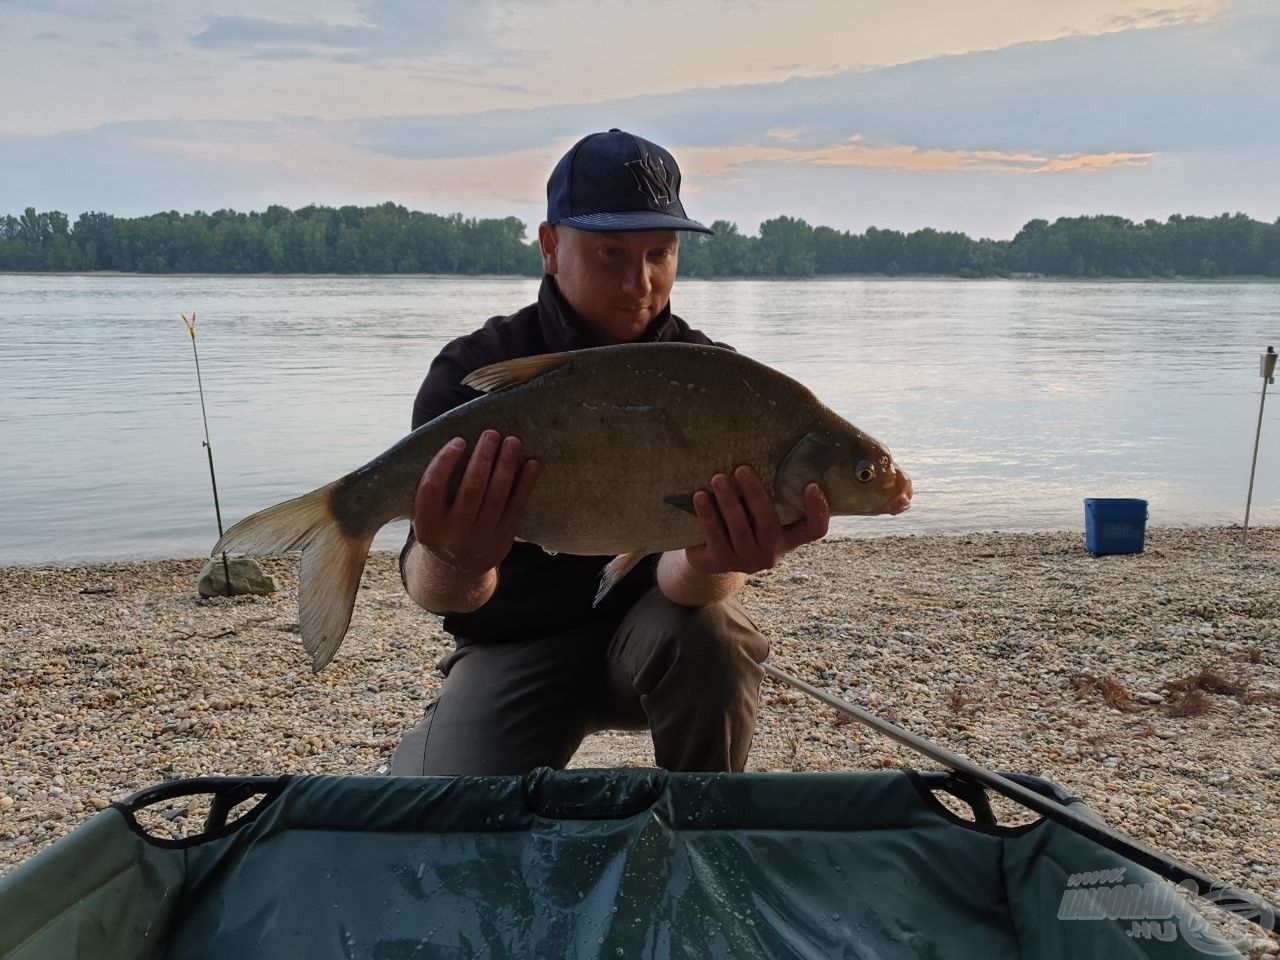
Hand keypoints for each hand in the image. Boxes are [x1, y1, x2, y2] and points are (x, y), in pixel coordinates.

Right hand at [411, 430, 540, 577]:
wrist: (458, 569)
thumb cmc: (442, 527)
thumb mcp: (428, 515)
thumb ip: (435, 489)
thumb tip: (456, 443)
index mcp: (428, 527)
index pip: (432, 489)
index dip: (445, 462)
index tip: (459, 441)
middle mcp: (453, 537)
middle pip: (471, 490)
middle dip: (483, 458)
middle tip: (492, 434)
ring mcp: (480, 541)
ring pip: (496, 497)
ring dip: (506, 466)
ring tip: (512, 442)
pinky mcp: (503, 541)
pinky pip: (516, 507)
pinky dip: (526, 484)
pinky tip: (532, 464)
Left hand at [684, 466, 828, 574]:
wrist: (709, 555)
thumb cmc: (742, 523)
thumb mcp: (759, 513)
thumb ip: (770, 494)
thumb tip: (769, 450)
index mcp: (787, 538)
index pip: (814, 530)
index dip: (818, 511)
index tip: (811, 485)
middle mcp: (769, 553)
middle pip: (768, 524)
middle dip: (755, 494)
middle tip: (741, 469)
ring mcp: (744, 560)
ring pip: (739, 530)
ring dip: (728, 501)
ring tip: (717, 478)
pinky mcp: (718, 562)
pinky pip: (714, 536)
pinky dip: (708, 515)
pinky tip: (700, 496)